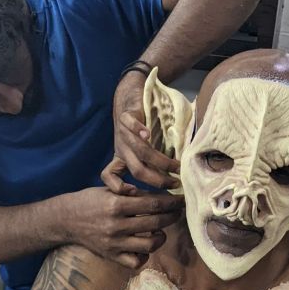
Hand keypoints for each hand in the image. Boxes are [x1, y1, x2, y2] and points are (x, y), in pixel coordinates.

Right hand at [66, 185, 182, 269]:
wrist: (66, 220)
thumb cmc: (90, 201)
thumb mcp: (109, 190)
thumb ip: (133, 193)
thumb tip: (160, 195)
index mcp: (116, 204)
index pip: (153, 203)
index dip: (171, 202)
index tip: (181, 199)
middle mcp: (116, 225)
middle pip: (156, 223)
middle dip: (172, 216)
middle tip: (177, 212)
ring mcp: (115, 243)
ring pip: (150, 245)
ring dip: (162, 237)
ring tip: (162, 230)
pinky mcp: (112, 256)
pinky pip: (136, 262)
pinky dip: (145, 255)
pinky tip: (145, 246)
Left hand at [107, 69, 180, 191]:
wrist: (130, 94)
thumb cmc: (143, 125)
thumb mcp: (144, 148)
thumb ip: (154, 163)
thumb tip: (176, 182)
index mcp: (121, 158)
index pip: (111, 178)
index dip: (119, 189)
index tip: (139, 195)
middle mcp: (122, 148)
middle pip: (137, 171)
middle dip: (157, 181)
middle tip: (175, 184)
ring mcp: (123, 133)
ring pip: (140, 151)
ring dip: (160, 161)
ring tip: (177, 167)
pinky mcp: (126, 117)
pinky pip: (130, 125)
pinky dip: (138, 129)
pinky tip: (149, 134)